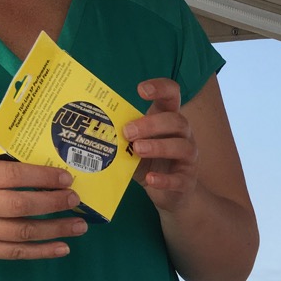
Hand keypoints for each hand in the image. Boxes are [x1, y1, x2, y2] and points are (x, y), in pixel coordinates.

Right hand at [0, 157, 85, 259]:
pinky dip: (43, 251)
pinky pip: (16, 252)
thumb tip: (41, 173)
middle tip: (76, 200)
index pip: (12, 176)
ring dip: (56, 229)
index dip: (42, 178)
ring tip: (80, 225)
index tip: (66, 178)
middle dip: (54, 203)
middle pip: (21, 206)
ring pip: (23, 232)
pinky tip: (63, 247)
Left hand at [124, 78, 200, 211]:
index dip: (161, 88)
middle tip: (127, 131)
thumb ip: (121, 136)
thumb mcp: (133, 145)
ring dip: (159, 147)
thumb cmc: (148, 163)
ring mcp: (189, 158)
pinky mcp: (188, 181)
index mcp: (169, 120)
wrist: (169, 193)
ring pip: (182, 147)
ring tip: (137, 150)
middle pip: (177, 121)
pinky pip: (180, 178)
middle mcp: (183, 135)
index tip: (141, 90)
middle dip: (152, 124)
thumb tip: (91, 127)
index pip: (173, 95)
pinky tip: (150, 179)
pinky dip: (164, 179)